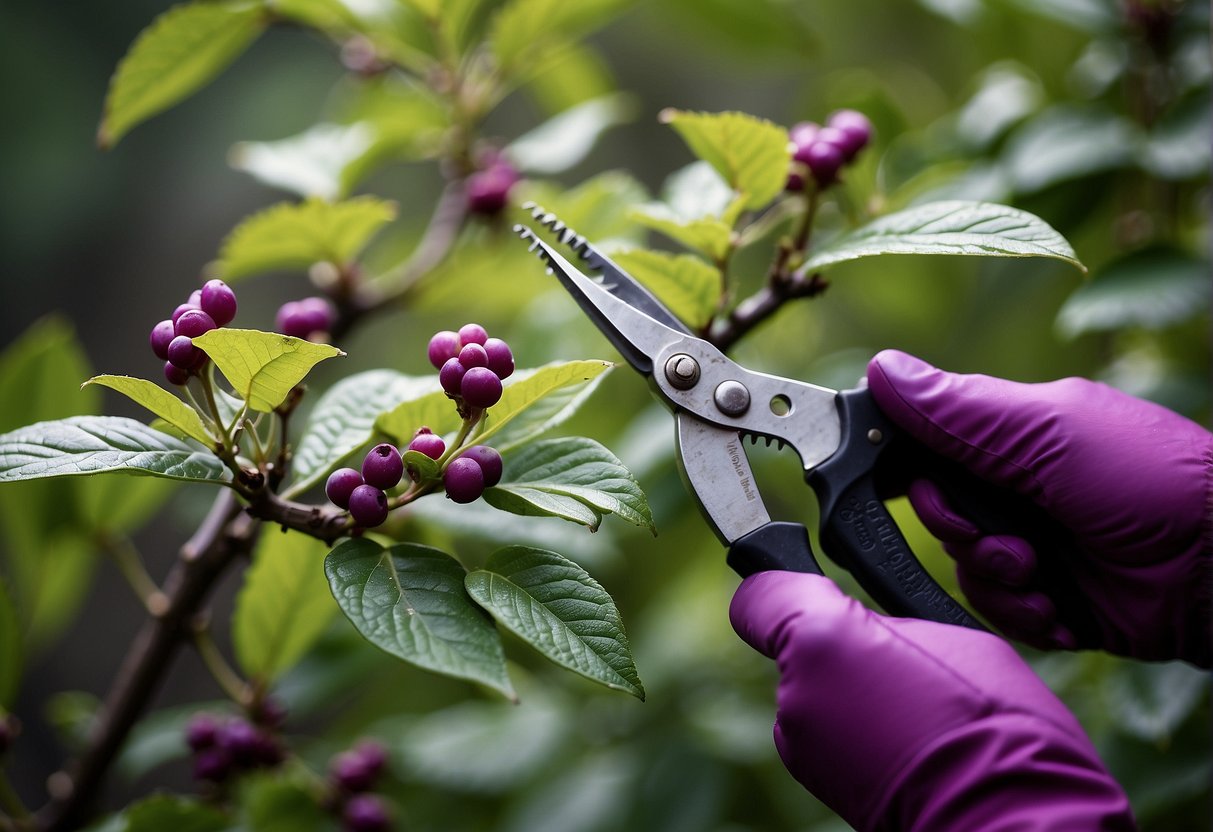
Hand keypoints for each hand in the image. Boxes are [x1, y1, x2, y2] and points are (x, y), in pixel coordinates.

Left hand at [730, 571, 1133, 830]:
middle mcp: (792, 697)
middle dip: (843, 644)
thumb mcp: (953, 632)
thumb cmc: (995, 725)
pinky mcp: (820, 784)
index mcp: (819, 641)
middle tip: (908, 664)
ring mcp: (802, 748)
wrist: (1012, 820)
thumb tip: (866, 619)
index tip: (808, 579)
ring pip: (818, 692)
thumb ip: (886, 613)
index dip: (783, 579)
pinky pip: (830, 734)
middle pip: (800, 645)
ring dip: (854, 692)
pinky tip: (910, 743)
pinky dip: (860, 732)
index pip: (761, 594)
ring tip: (919, 711)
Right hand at [868, 350, 1210, 665]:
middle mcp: (1015, 486)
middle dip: (959, 531)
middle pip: (935, 512)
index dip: (909, 472)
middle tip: (1001, 537)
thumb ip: (960, 409)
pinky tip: (1061, 611)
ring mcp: (1034, 542)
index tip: (918, 486)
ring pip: (963, 566)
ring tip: (1043, 577)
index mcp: (1011, 433)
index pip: (925, 444)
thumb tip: (880, 369)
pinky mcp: (1051, 598)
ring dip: (997, 578)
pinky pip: (998, 609)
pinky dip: (1024, 614)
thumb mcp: (1047, 431)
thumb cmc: (1146, 479)